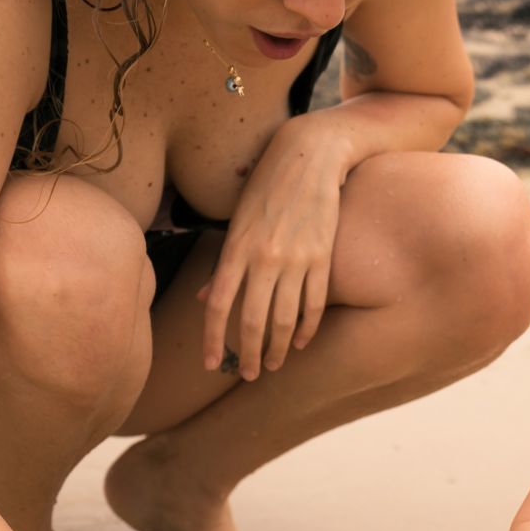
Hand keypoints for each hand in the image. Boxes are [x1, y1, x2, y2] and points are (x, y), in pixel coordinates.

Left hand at [198, 115, 350, 379]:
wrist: (310, 156)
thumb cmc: (267, 185)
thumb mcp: (237, 220)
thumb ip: (224, 263)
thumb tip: (207, 299)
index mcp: (236, 248)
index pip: (219, 306)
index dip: (212, 339)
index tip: (209, 364)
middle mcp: (264, 258)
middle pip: (253, 320)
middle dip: (247, 354)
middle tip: (246, 374)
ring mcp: (296, 259)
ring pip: (284, 318)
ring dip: (277, 347)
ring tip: (272, 365)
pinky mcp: (322, 257)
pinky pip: (313, 303)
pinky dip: (306, 328)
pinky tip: (299, 341)